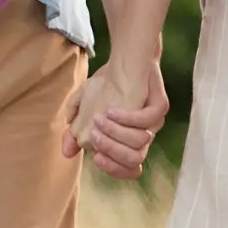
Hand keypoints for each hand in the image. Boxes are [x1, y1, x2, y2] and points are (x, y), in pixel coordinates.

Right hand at [62, 60, 167, 179]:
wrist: (125, 58)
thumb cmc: (107, 84)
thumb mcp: (85, 106)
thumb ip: (75, 129)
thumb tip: (67, 152)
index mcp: (129, 141)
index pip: (128, 169)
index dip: (113, 169)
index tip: (95, 157)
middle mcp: (143, 135)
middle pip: (134, 160)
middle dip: (111, 150)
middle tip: (94, 135)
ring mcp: (154, 122)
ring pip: (140, 143)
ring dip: (116, 134)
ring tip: (99, 119)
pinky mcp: (160, 106)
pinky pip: (147, 120)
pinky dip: (127, 118)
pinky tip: (111, 110)